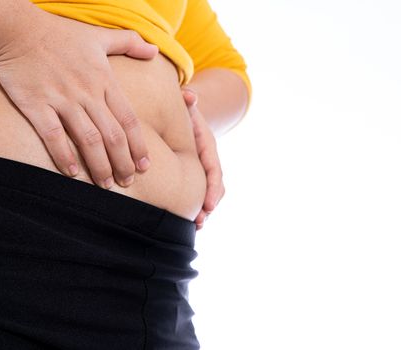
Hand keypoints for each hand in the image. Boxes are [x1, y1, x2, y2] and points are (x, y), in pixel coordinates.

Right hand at [0, 12, 157, 188]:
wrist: (16, 30)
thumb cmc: (61, 35)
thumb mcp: (100, 36)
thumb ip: (130, 43)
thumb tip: (155, 50)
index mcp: (105, 80)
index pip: (129, 120)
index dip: (139, 146)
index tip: (145, 166)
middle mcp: (87, 92)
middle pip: (113, 135)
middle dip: (123, 162)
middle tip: (127, 182)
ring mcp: (62, 99)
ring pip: (88, 139)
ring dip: (100, 165)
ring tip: (106, 185)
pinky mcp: (36, 104)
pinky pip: (53, 135)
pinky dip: (64, 155)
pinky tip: (73, 173)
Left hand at [182, 88, 224, 230]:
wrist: (190, 116)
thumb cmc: (186, 112)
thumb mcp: (188, 105)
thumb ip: (188, 100)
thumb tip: (189, 95)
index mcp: (208, 146)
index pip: (213, 169)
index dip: (212, 187)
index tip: (208, 203)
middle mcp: (209, 160)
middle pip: (214, 186)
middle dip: (209, 204)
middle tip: (200, 220)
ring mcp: (203, 169)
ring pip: (209, 193)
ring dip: (204, 210)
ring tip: (196, 225)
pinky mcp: (196, 175)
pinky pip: (200, 193)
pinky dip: (197, 207)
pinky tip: (190, 222)